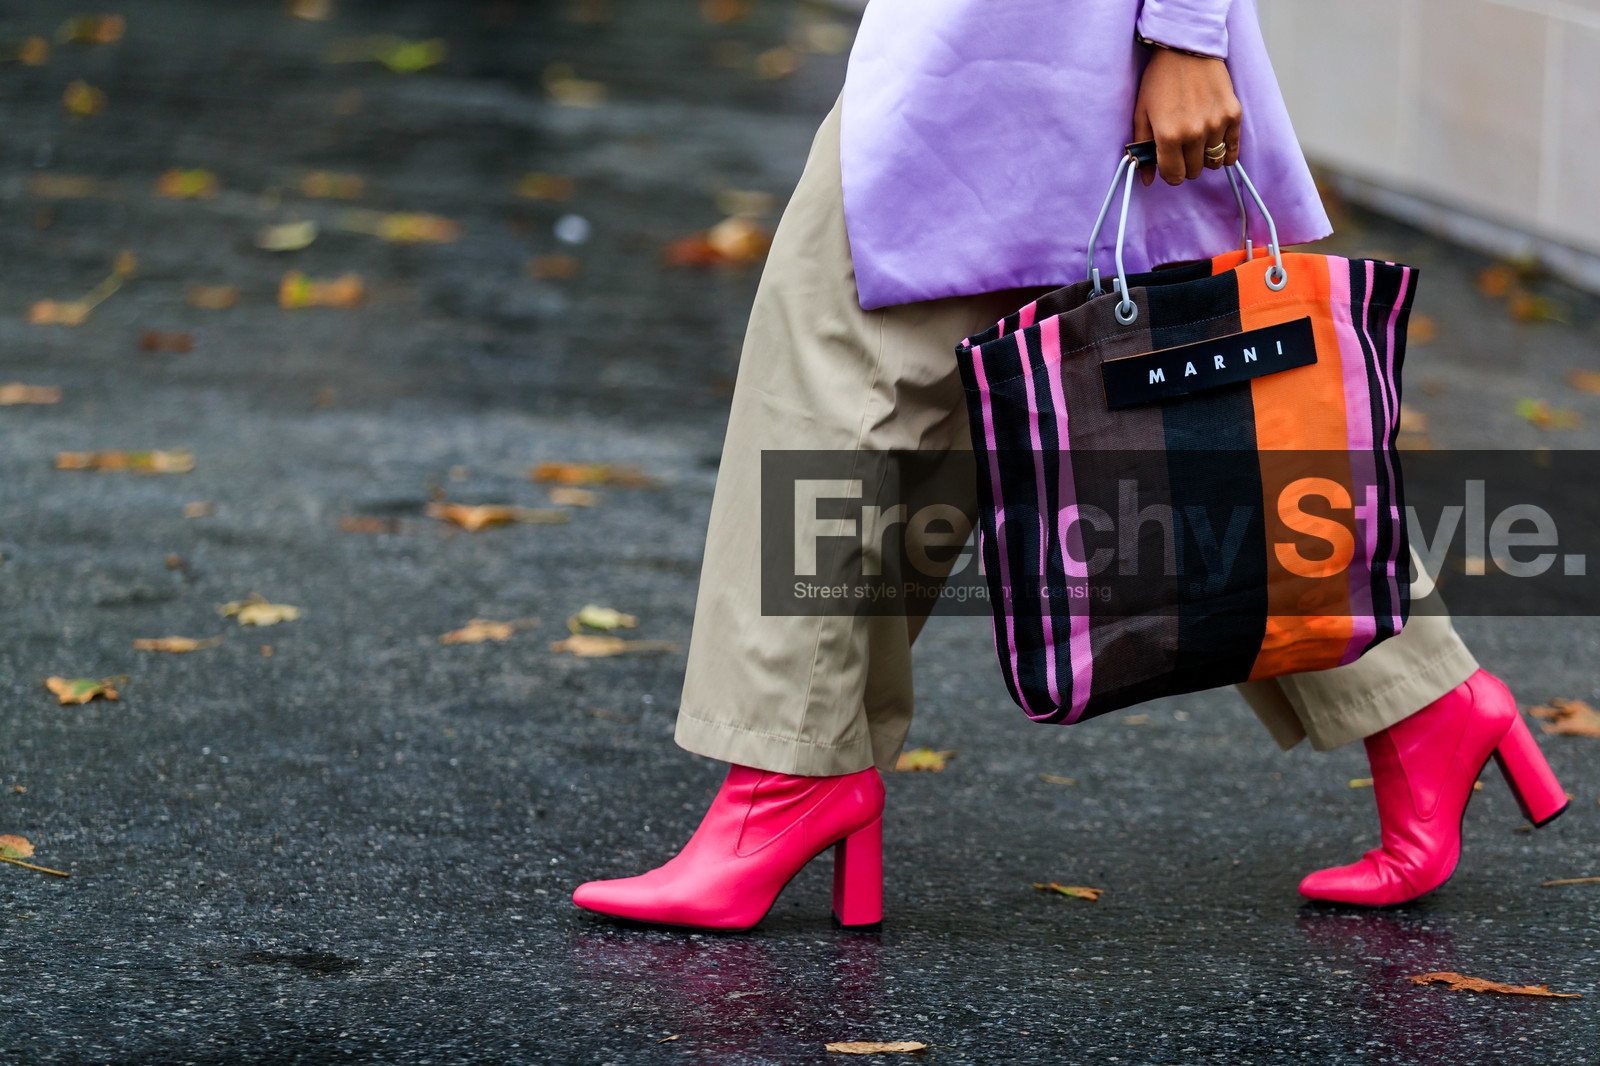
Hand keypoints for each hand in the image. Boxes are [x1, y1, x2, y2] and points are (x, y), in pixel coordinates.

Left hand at [1132, 46, 1241, 185]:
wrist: (1187, 50)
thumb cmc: (1160, 81)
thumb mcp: (1142, 114)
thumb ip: (1142, 148)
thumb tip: (1145, 180)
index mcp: (1168, 136)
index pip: (1174, 176)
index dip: (1170, 173)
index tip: (1169, 163)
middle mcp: (1194, 134)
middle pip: (1193, 171)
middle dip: (1185, 164)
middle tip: (1182, 147)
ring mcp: (1216, 125)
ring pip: (1213, 162)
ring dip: (1204, 156)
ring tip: (1198, 140)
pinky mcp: (1233, 115)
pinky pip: (1232, 150)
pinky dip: (1225, 152)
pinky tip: (1216, 143)